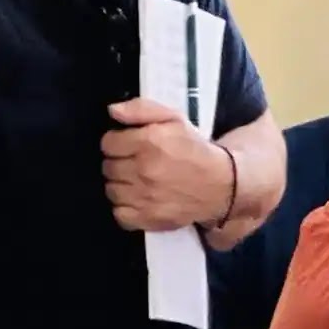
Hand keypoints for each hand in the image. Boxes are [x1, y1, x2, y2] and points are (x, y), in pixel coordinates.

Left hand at [102, 99, 230, 231]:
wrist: (221, 184)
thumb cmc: (194, 149)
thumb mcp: (174, 119)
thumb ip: (141, 109)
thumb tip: (112, 111)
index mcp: (148, 142)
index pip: (108, 143)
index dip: (118, 142)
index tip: (130, 145)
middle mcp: (143, 170)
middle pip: (108, 167)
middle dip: (120, 163)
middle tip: (137, 163)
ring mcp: (144, 197)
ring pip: (111, 190)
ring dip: (122, 185)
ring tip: (139, 181)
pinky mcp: (148, 218)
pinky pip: (119, 213)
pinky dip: (125, 207)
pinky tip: (139, 199)